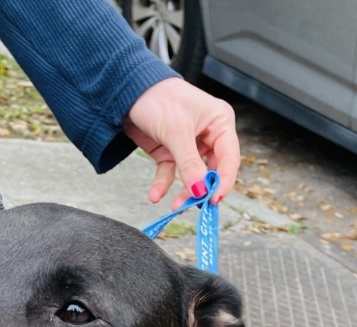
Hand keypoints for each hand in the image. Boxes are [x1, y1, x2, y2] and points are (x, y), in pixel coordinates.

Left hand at [124, 77, 239, 206]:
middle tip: (193, 205)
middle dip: (201, 189)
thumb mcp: (176, 132)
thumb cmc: (158, 98)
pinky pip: (170, 173)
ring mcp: (189, 145)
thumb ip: (189, 164)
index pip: (229, 158)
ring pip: (191, 176)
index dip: (224, 181)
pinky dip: (163, 185)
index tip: (214, 200)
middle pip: (212, 170)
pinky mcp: (170, 151)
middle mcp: (208, 134)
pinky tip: (155, 195)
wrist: (127, 90)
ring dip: (183, 191)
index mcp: (219, 122)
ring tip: (174, 205)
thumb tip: (200, 191)